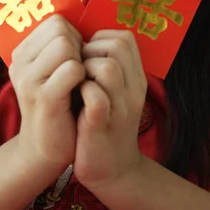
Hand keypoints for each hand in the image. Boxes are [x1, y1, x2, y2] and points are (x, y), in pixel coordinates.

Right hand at [9, 14, 84, 170]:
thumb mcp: (52, 70)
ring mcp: (28, 80)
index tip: (74, 58)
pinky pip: (72, 69)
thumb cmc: (59, 103)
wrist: (47, 148)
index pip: (55, 21)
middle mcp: (19, 63)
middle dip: (78, 47)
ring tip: (78, 81)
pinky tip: (81, 92)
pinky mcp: (43, 98)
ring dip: (81, 61)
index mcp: (22, 53)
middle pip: (60, 30)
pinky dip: (84, 77)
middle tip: (78, 71)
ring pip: (65, 45)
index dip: (73, 36)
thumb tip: (80, 18)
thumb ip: (59, 45)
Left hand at [74, 30, 146, 192]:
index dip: (100, 39)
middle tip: (79, 68)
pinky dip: (82, 92)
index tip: (86, 55)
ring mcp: (120, 107)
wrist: (113, 171)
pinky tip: (74, 97)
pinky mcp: (103, 125)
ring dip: (85, 69)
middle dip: (90, 49)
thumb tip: (83, 39)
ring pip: (108, 67)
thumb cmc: (104, 123)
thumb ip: (107, 66)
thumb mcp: (115, 91)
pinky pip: (96, 97)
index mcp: (135, 78)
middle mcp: (132, 89)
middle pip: (117, 46)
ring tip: (76, 82)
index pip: (124, 38)